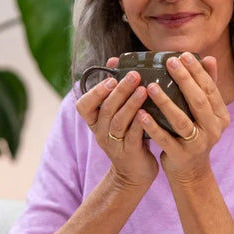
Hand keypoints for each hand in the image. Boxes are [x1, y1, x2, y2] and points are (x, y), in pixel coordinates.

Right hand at [75, 57, 158, 187]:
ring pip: (119, 121)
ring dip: (131, 104)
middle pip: (106, 109)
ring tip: (144, 90)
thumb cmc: (128, 136)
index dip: (95, 92)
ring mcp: (115, 144)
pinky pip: (134, 136)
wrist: (134, 174)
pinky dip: (140, 123)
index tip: (110, 78)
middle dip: (120, 91)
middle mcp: (101, 132)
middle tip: (134, 75)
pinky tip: (149, 112)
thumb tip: (113, 60)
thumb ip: (115, 91)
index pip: (83, 106)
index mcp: (95, 122)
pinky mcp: (130, 153)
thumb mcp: (118, 114)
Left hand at [137, 52, 229, 181]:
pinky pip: (165, 139)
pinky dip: (153, 126)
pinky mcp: (181, 156)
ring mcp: (197, 144)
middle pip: (198, 101)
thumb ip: (206, 87)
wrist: (191, 172)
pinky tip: (141, 113)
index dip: (197, 71)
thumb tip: (208, 58)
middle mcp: (213, 129)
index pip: (210, 89)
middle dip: (184, 80)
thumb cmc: (194, 134)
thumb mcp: (204, 113)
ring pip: (181, 120)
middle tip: (169, 62)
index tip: (183, 55)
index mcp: (220, 116)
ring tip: (150, 86)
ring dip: (165, 102)